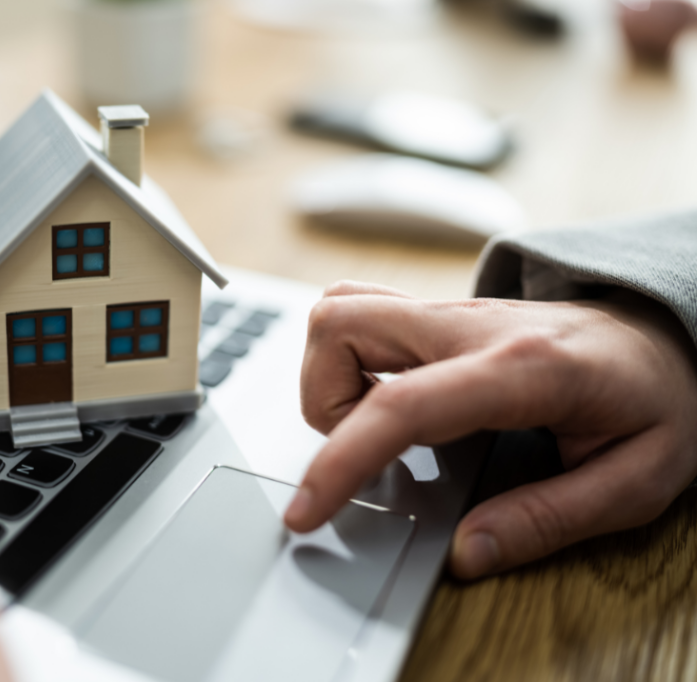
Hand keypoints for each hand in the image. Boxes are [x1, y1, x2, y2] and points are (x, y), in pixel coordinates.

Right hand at [284, 281, 696, 578]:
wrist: (671, 335)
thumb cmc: (659, 400)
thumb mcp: (635, 480)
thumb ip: (548, 520)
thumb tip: (467, 552)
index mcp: (522, 368)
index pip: (400, 405)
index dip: (340, 460)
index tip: (307, 511)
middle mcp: (472, 325)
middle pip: (340, 325)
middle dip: (321, 402)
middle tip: (364, 452)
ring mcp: (451, 312)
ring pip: (339, 310)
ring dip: (329, 376)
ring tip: (375, 428)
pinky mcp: (439, 314)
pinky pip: (362, 314)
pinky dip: (347, 358)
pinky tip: (386, 399)